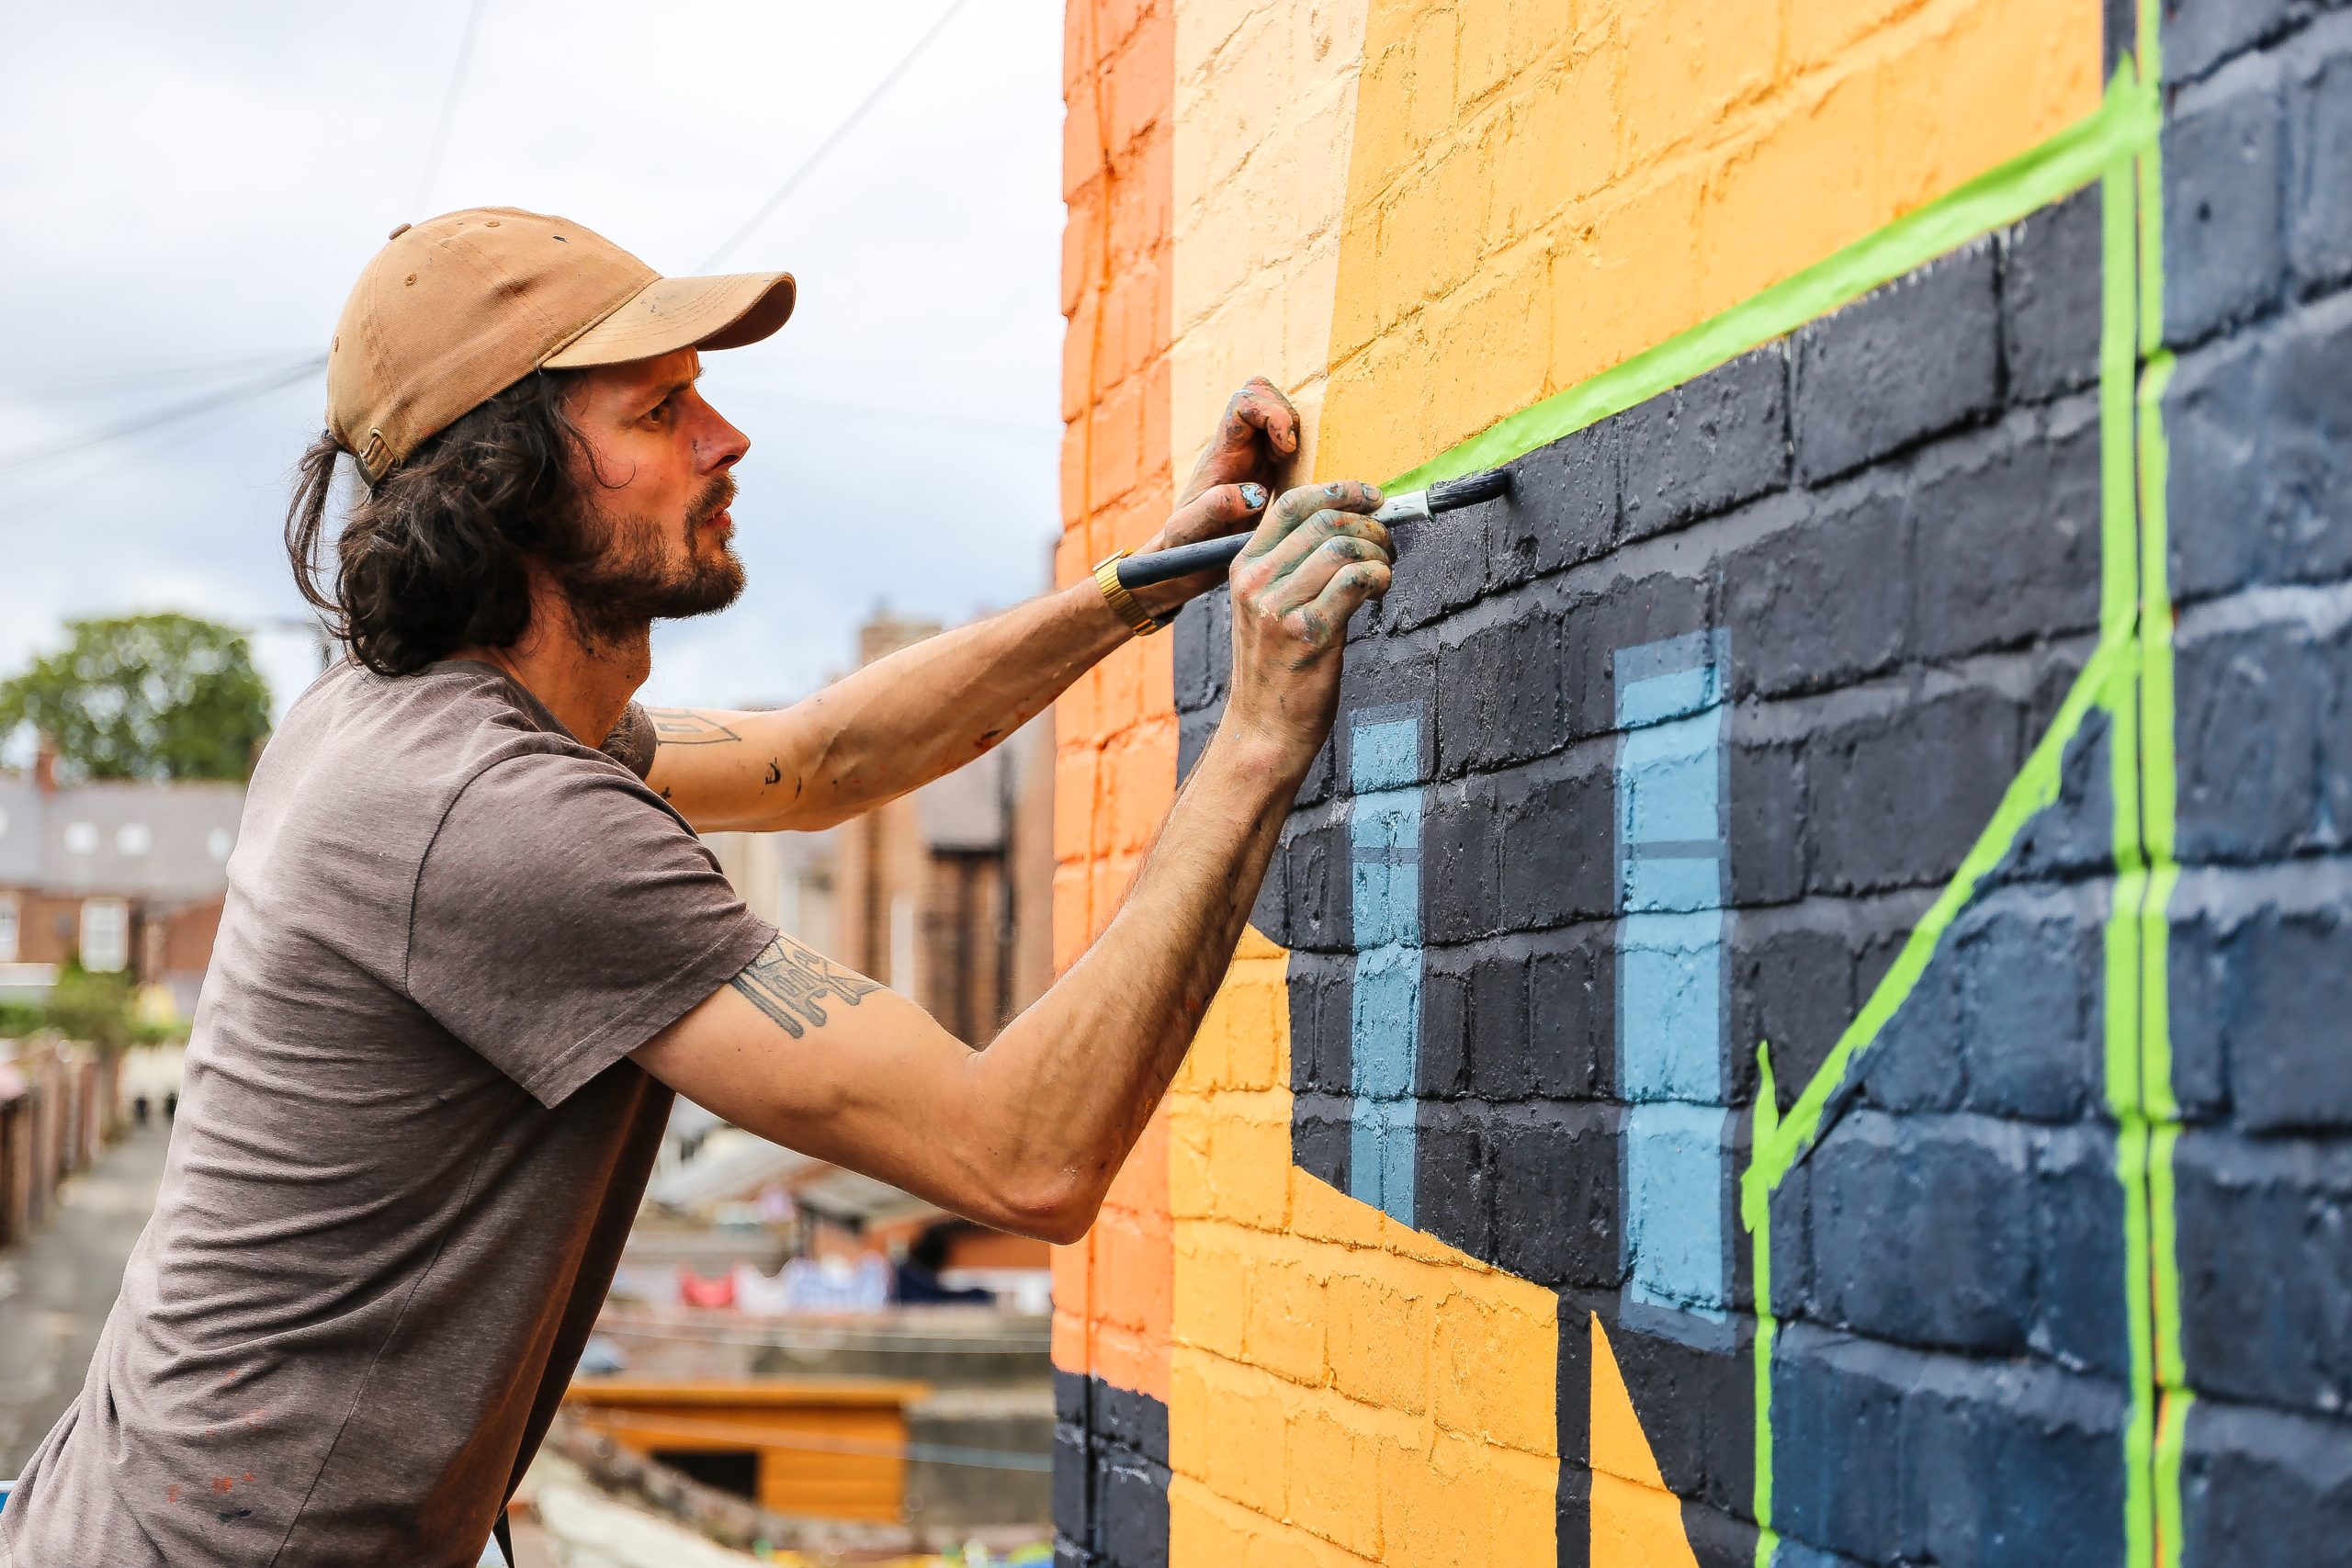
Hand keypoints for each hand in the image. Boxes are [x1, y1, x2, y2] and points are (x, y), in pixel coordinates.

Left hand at [1132, 378, 1299, 613]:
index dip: (1271, 412)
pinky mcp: (1267, 474)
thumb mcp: (1191, 533)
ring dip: (1295, 429)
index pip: (1244, 401)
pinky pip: (1287, 443)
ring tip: (1296, 463)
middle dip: (1285, 412)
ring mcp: (1252, 459)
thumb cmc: (1182, 549)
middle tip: (1292, 452)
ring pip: (1275, 412)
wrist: (1181, 564)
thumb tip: (1254, 492)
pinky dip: (1301, 449)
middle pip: (1261, 394)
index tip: (1285, 448)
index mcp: (1222, 455)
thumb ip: (1215, 508)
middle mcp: (1238, 449)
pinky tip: (1301, 482)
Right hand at [1222, 479, 1393, 759]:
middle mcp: (1255, 582)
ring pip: (1344, 548)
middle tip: (1387, 546)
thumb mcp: (1266, 607)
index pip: (1292, 504)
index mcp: (1243, 567)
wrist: (1265, 728)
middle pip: (1325, 522)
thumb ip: (1293, 565)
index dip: (1340, 491)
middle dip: (1369, 526)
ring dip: (1378, 554)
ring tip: (1383, 574)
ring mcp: (1278, 608)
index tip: (1372, 497)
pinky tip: (1378, 592)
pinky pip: (1356, 580)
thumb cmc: (1277, 668)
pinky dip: (1380, 577)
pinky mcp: (1308, 633)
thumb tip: (1349, 523)